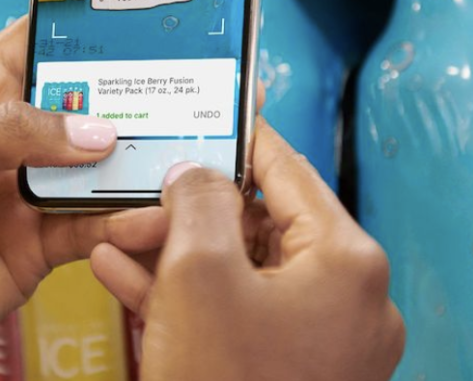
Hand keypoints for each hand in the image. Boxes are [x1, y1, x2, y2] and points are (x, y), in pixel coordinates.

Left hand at [0, 18, 166, 378]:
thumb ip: (6, 135)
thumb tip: (93, 129)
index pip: (34, 40)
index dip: (82, 25)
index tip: (141, 13)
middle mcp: (3, 134)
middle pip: (83, 99)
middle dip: (131, 95)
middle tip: (189, 87)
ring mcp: (25, 188)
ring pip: (100, 163)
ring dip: (137, 162)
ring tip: (182, 156)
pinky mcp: (42, 242)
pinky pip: (97, 222)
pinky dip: (126, 220)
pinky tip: (151, 217)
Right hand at [91, 118, 404, 380]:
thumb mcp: (198, 273)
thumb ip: (199, 202)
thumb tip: (199, 173)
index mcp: (348, 261)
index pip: (289, 171)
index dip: (239, 140)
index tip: (209, 117)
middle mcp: (353, 299)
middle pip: (264, 226)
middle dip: (191, 212)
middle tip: (143, 197)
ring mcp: (327, 343)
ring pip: (245, 275)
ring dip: (180, 255)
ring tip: (120, 235)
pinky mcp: (296, 374)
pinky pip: (243, 318)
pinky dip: (193, 299)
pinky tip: (129, 279)